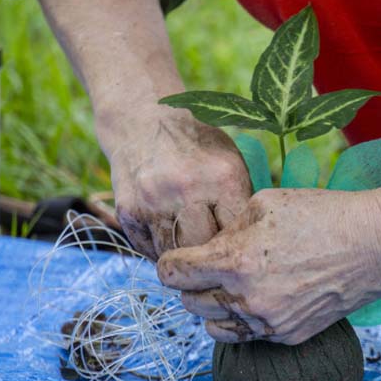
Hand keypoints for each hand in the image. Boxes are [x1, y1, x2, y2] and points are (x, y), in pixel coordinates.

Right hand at [100, 104, 251, 258]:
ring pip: (175, 257)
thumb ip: (241, 203)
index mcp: (224, 178)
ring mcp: (153, 201)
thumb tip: (251, 248)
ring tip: (191, 251)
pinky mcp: (128, 210)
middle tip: (215, 261)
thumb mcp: (231, 162)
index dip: (239, 250)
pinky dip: (160, 251)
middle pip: (206, 252)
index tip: (239, 254)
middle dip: (211, 259)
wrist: (144, 119)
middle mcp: (187, 190)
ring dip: (184, 259)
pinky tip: (169, 239)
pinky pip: (149, 250)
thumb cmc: (198, 146)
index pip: (238, 237)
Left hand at [156, 188, 380, 344]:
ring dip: (213, 307)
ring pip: (213, 326)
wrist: (374, 246)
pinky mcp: (286, 336)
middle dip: (190, 285)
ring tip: (228, 286)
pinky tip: (257, 297)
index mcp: (234, 260)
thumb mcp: (264, 204)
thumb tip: (208, 246)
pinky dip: (242, 319)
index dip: (169, 264)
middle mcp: (246, 298)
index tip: (175, 260)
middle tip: (205, 268)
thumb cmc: (321, 215)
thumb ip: (227, 227)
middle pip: (189, 302)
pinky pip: (246, 335)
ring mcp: (267, 322)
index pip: (173, 274)